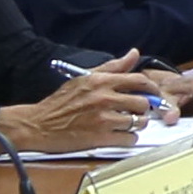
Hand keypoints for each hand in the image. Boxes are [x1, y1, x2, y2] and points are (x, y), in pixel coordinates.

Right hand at [8, 61, 159, 153]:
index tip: (154, 93)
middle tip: (137, 111)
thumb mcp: (84, 78)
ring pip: (138, 122)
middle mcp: (103, 98)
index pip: (139, 80)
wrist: (38, 124)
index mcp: (100, 81)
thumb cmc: (60, 102)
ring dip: (137, 125)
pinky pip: (129, 139)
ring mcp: (103, 119)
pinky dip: (128, 139)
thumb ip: (112, 67)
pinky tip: (119, 136)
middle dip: (143, 109)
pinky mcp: (100, 138)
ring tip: (127, 124)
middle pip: (142, 103)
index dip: (152, 88)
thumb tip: (133, 54)